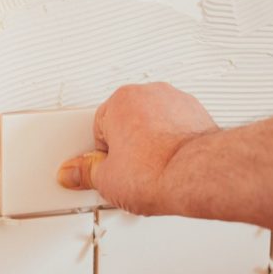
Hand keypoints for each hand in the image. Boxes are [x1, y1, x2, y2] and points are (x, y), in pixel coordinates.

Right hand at [57, 83, 217, 214]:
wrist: (197, 175)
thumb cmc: (157, 171)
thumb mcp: (106, 180)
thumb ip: (85, 172)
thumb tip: (74, 172)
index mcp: (120, 100)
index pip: (99, 128)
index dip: (103, 155)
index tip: (108, 170)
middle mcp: (149, 93)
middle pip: (127, 121)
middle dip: (127, 146)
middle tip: (129, 172)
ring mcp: (176, 101)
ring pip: (154, 122)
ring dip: (152, 142)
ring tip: (153, 170)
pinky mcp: (198, 113)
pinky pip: (178, 126)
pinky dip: (175, 142)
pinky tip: (172, 164)